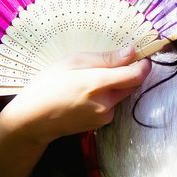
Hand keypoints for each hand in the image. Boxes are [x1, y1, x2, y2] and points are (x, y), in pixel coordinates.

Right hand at [0, 47, 152, 145]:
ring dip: (117, 84)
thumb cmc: (47, 85)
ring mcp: (104, 117)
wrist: (32, 120)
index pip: (137, 75)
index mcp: (97, 84)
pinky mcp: (101, 124)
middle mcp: (105, 103)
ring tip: (91, 78)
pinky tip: (87, 93)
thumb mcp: (73, 61)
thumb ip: (105, 58)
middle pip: (132, 84)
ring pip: (123, 94)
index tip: (141, 54)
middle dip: (129, 72)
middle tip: (112, 62)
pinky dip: (108, 95)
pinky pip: (113, 104)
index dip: (144, 63)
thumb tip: (131, 52)